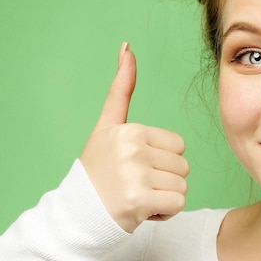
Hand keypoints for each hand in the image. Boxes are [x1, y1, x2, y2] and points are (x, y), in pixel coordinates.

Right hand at [79, 43, 189, 232]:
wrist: (77, 213)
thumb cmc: (98, 170)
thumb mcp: (107, 126)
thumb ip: (120, 89)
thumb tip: (127, 46)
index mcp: (130, 130)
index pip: (178, 146)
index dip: (161, 160)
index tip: (134, 166)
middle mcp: (133, 149)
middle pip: (183, 166)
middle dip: (164, 179)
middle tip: (135, 185)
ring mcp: (136, 174)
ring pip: (182, 185)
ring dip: (165, 197)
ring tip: (137, 197)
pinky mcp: (140, 199)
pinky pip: (178, 203)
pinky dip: (165, 212)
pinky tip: (142, 211)